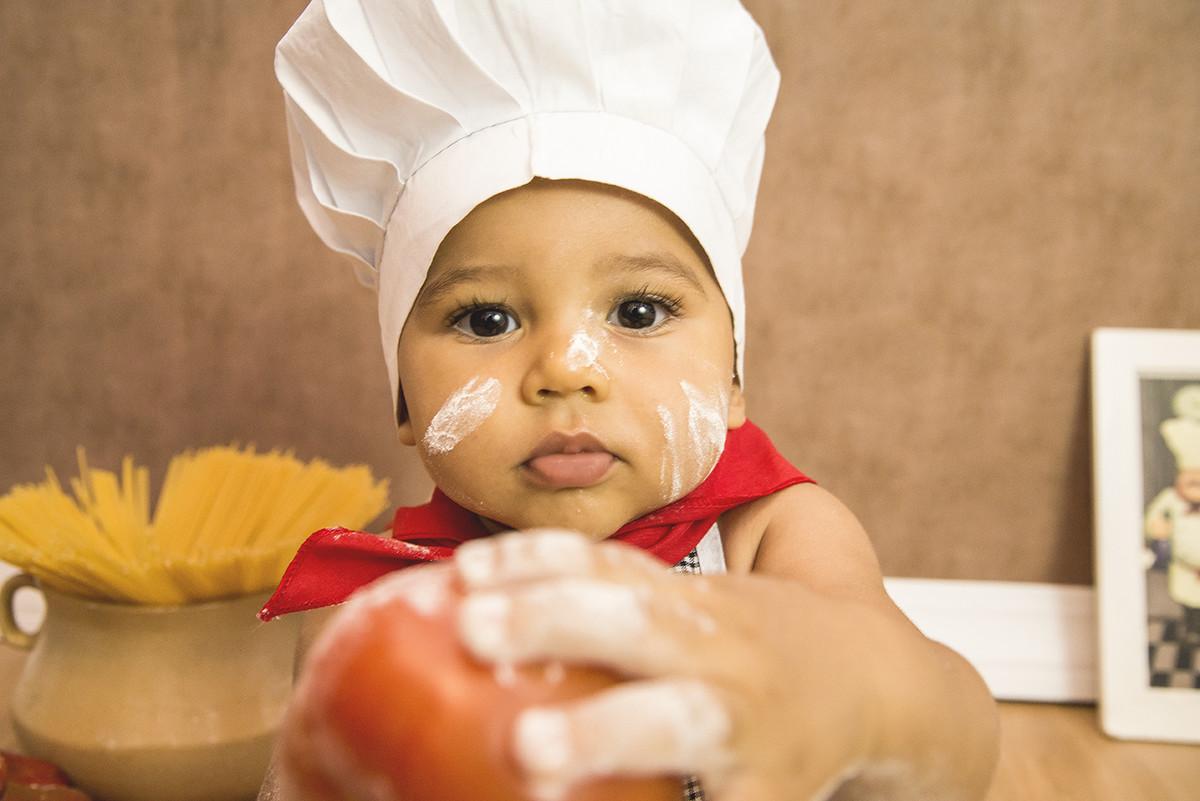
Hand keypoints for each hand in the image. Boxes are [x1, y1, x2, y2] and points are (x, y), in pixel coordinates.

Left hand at [453, 529, 878, 800]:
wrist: (878, 687)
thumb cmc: (756, 648)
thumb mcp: (694, 611)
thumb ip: (610, 608)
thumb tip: (477, 607)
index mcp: (697, 601)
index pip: (609, 563)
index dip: (535, 560)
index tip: (465, 570)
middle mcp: (722, 652)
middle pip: (639, 623)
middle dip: (557, 619)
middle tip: (475, 628)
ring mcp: (746, 727)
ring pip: (677, 722)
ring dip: (604, 731)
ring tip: (530, 749)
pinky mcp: (765, 799)